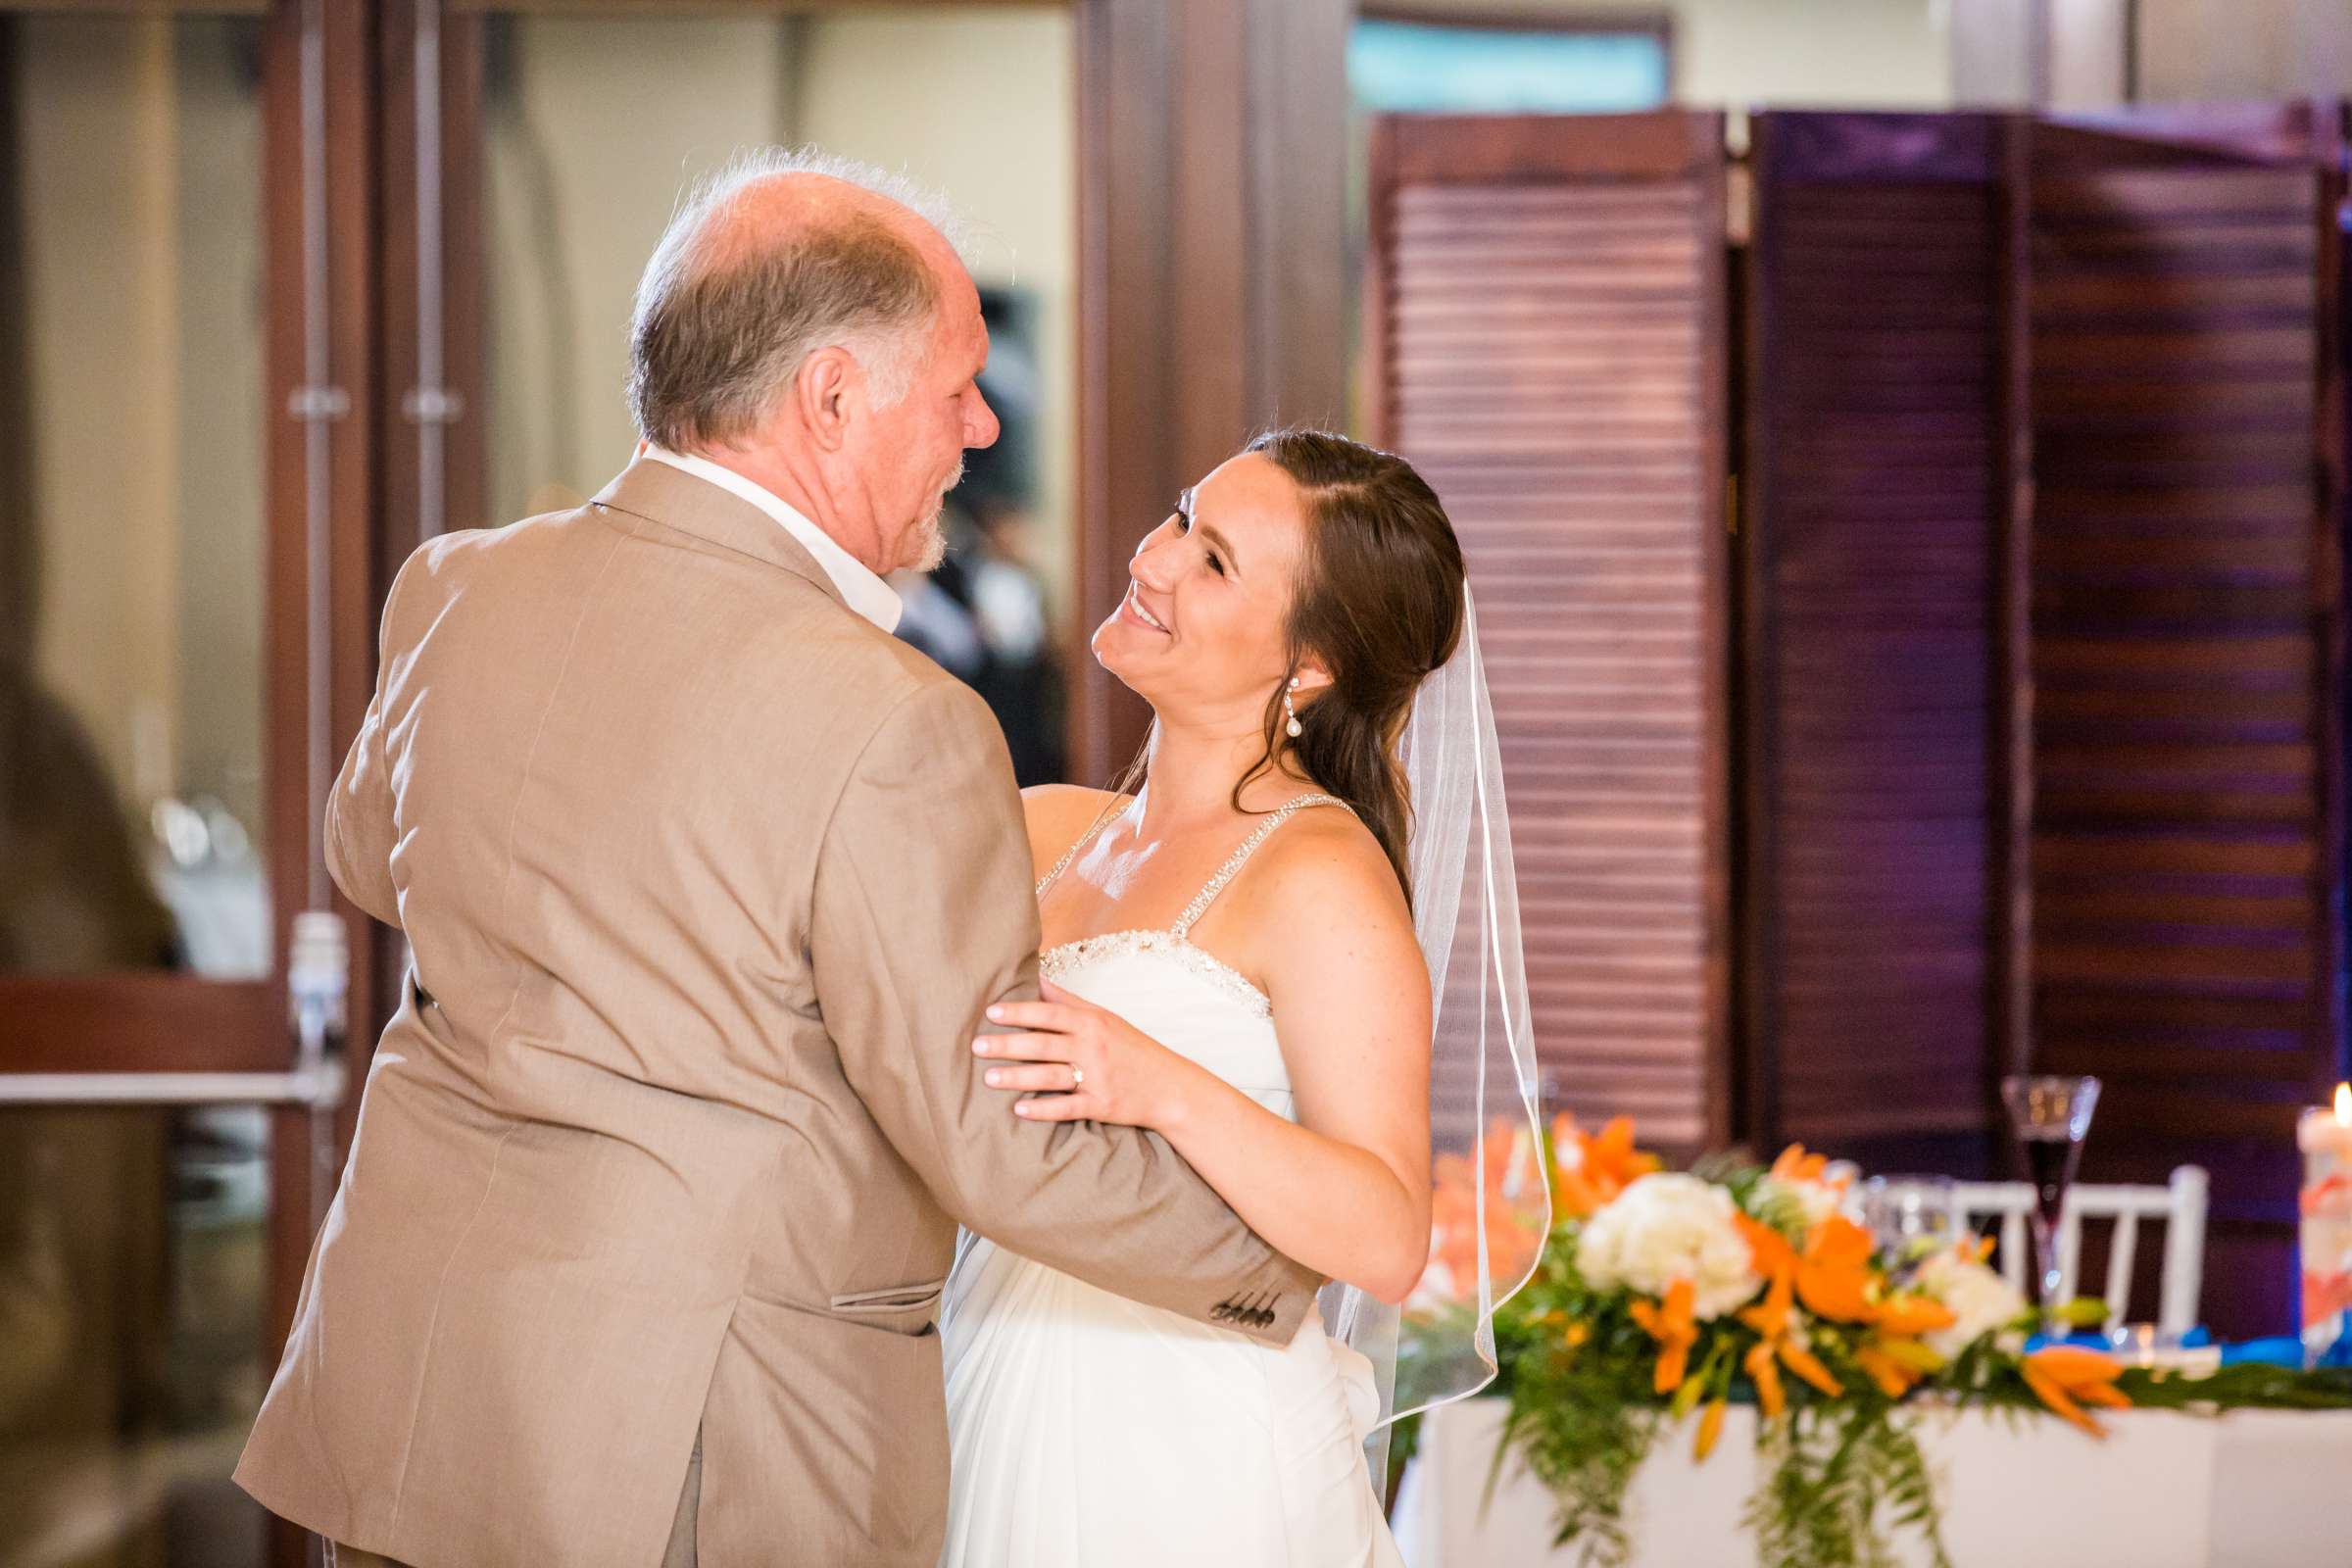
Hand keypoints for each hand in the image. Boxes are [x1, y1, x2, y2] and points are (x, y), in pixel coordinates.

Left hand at [972, 978, 1191, 1129]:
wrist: (1169, 1086)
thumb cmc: (1131, 1048)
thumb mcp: (1104, 1018)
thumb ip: (1068, 1000)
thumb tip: (1036, 976)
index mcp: (1092, 1023)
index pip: (1049, 1014)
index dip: (1020, 1013)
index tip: (991, 1012)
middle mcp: (1093, 1048)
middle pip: (1044, 1045)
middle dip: (1008, 1045)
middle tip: (976, 1046)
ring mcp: (1097, 1078)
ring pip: (1051, 1076)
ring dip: (1018, 1077)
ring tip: (988, 1078)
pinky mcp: (1101, 1105)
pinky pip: (1068, 1108)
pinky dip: (1044, 1109)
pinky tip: (1019, 1110)